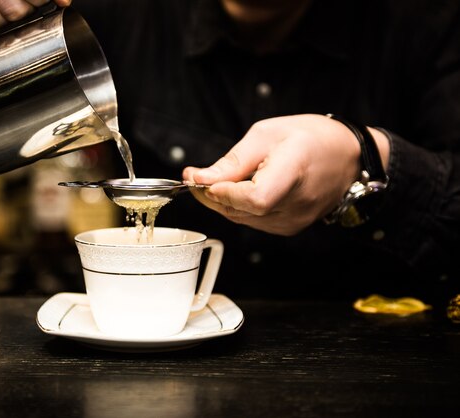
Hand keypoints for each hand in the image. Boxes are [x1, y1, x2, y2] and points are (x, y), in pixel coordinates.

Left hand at [182, 114, 389, 235]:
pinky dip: (238, 207)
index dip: (225, 193)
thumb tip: (199, 178)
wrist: (349, 157)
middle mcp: (296, 203)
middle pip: (241, 210)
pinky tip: (239, 190)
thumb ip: (233, 161)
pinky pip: (252, 222)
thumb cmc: (311, 139)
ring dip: (222, 201)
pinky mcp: (289, 228)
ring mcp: (293, 220)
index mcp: (295, 171)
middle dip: (210, 194)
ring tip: (217, 179)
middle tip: (195, 175)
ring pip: (241, 218)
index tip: (201, 179)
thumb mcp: (267, 134)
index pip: (256, 198)